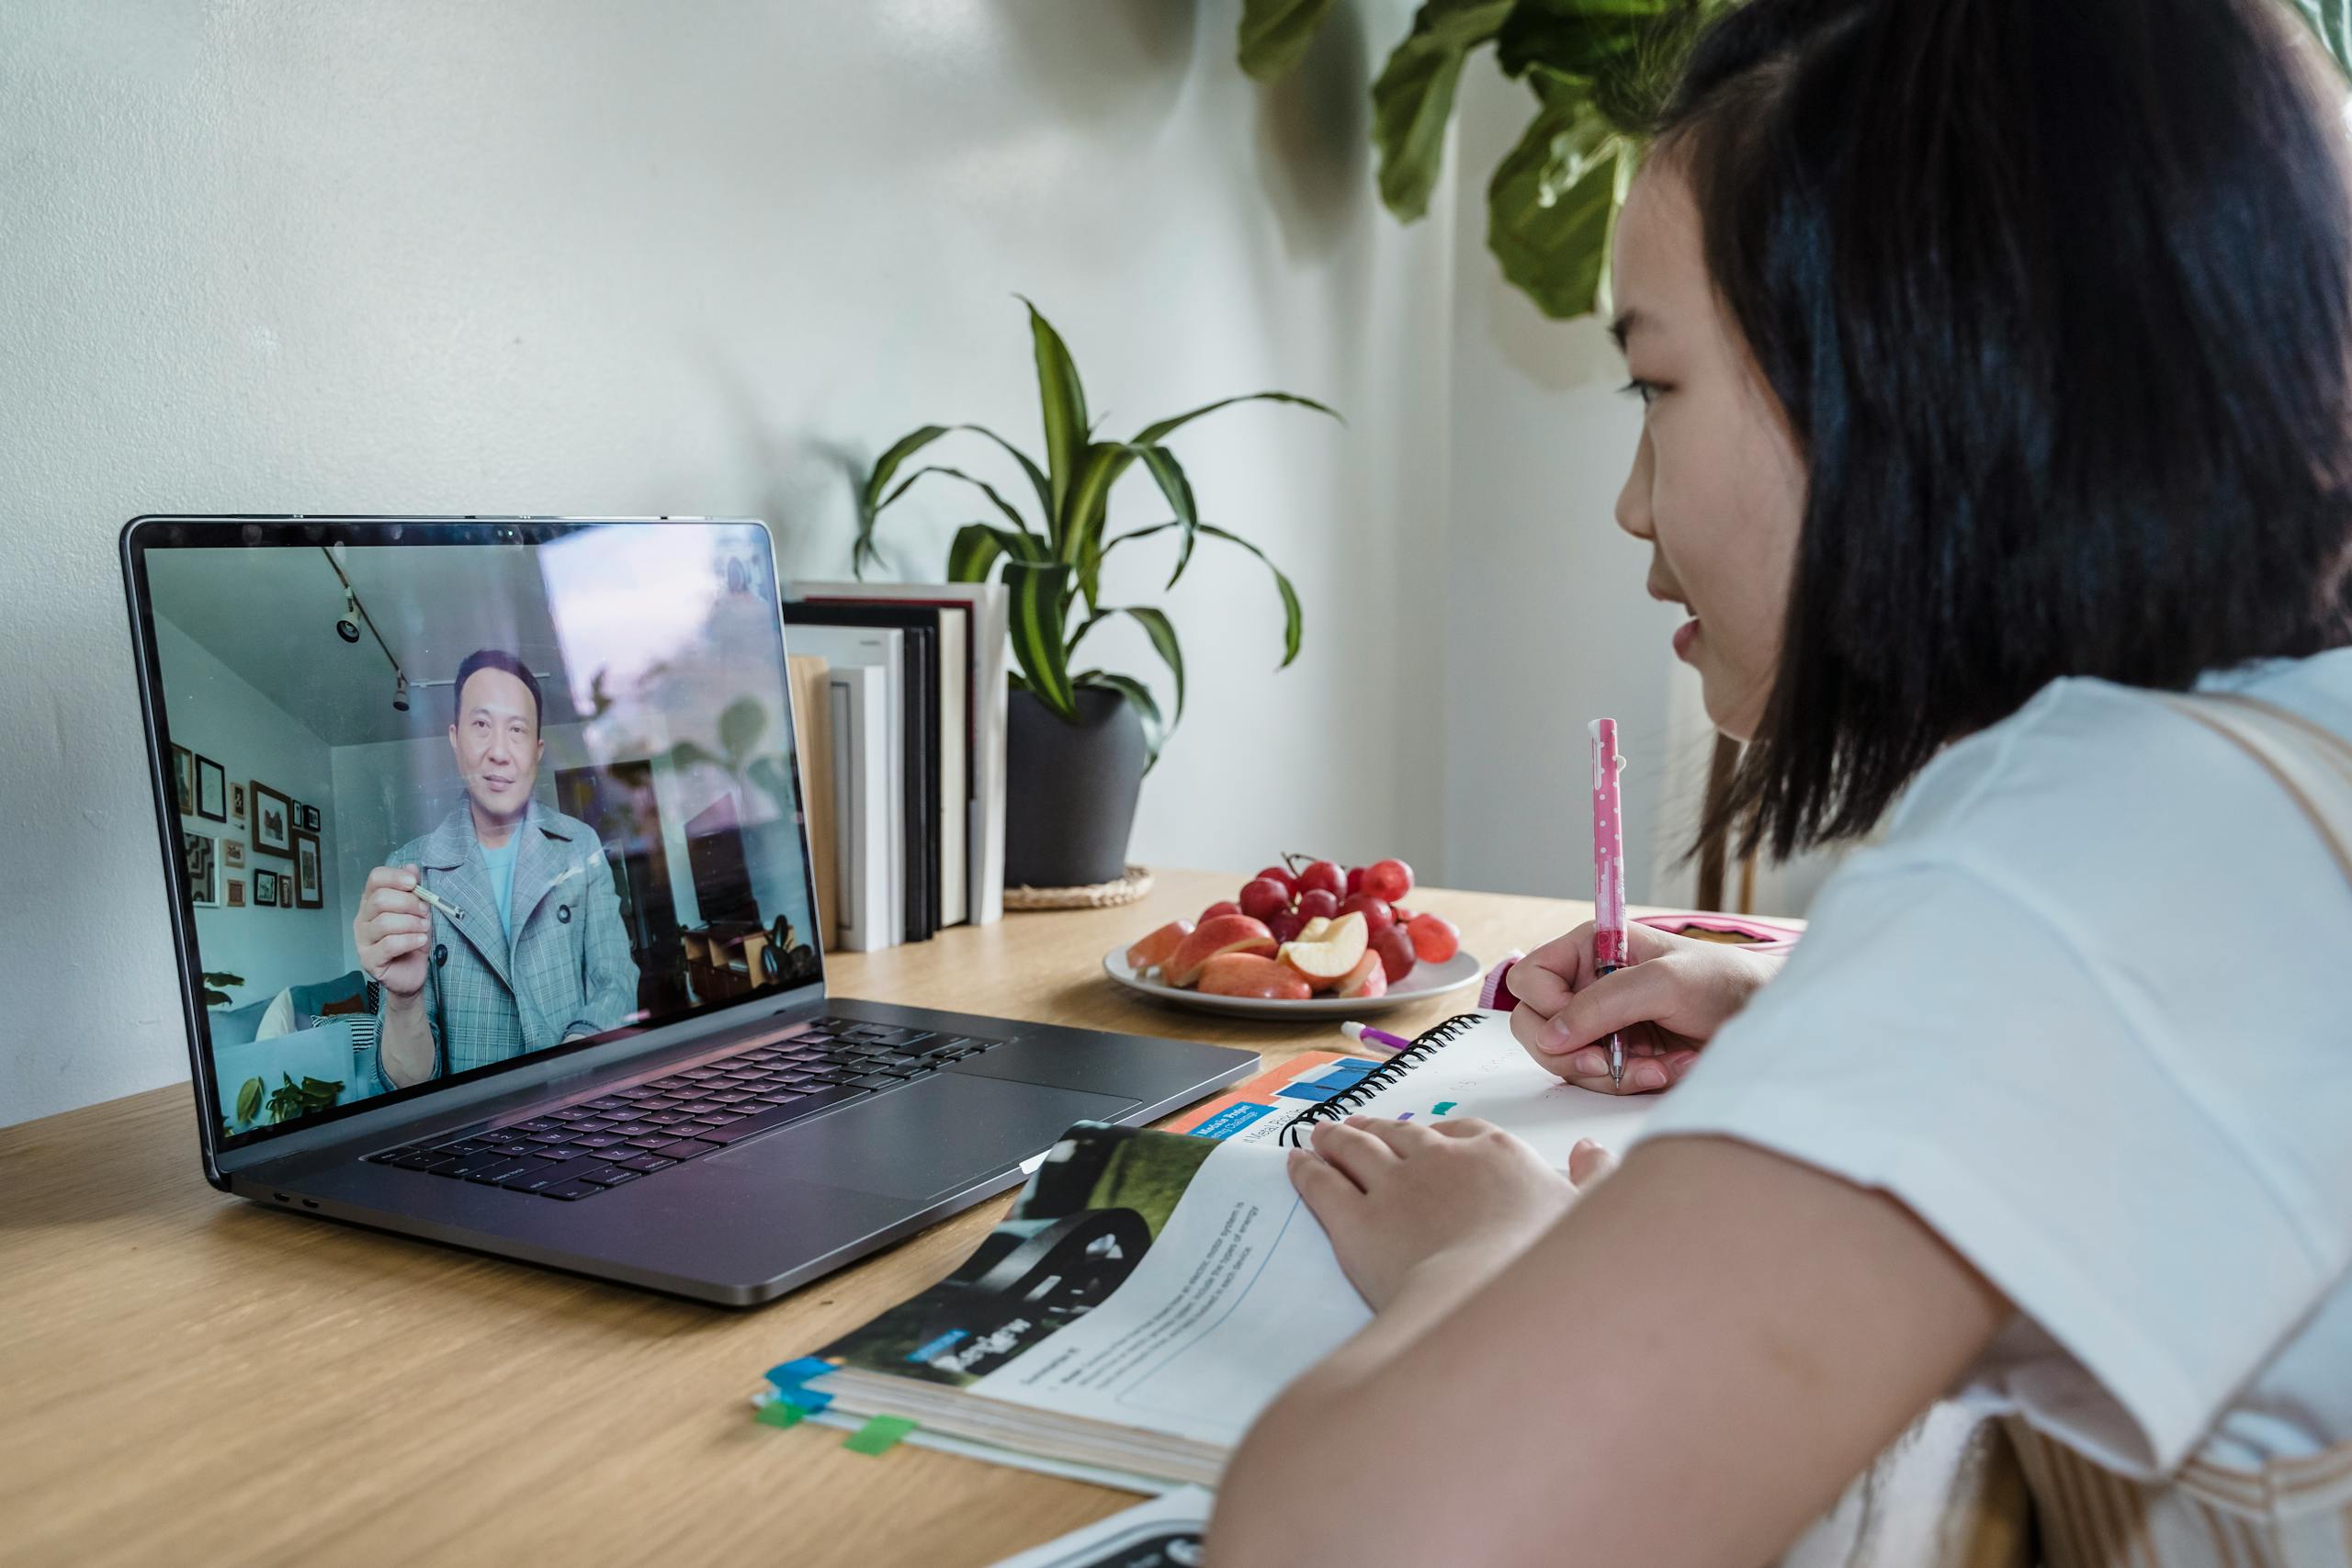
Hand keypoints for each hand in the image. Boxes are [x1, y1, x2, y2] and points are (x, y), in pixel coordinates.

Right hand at [354, 864, 430, 998]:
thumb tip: (411, 867)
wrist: (412, 973)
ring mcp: (363, 939)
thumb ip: (414, 891)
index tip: (414, 883)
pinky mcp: (369, 959)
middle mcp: (363, 918)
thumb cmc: (413, 940)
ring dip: (411, 923)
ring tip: (424, 928)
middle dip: (408, 903)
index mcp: (372, 901)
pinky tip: (420, 941)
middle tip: (425, 911)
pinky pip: (389, 944)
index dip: (394, 877)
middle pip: (379, 900)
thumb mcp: (419, 913)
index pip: (374, 879)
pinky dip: (409, 940)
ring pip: (384, 922)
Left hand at [1288, 1115, 1616, 1312]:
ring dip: (1335, 1137)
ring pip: (1355, 1147)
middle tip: (1359, 1128)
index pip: (1462, 1129)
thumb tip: (1592, 1152)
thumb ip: (1593, 1179)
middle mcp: (1439, 1158)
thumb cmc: (1545, 1270)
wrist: (1492, 1306)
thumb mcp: (1591, 1216)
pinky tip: (1295, 1162)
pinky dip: (1305, 1168)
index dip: (1439, 1133)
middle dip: (1379, 1128)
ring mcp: (1392, 1186)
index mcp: (1496, 1153)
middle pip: (1401, 1133)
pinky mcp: (1355, 1222)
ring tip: (1321, 1134)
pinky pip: (1321, 1183)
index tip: (1427, 1137)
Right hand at [1508, 921, 1780, 1094]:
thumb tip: (1551, 1036)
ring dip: (1609, 1073)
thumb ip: (1605, 1003)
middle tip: (1605, 1063)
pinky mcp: (1617, 1056)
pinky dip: (1629, 1083)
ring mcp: (1600, 1024)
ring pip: (1565, 1061)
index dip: (1545, 1005)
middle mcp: (1587, 985)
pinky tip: (1666, 1071)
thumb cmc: (1724, 983)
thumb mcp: (1665, 982)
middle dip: (1571, 1052)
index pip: (1529, 978)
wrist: (1765, 1023)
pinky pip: (1597, 1081)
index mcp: (1591, 948)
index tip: (1577, 1025)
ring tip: (1657, 1066)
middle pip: (1535, 1026)